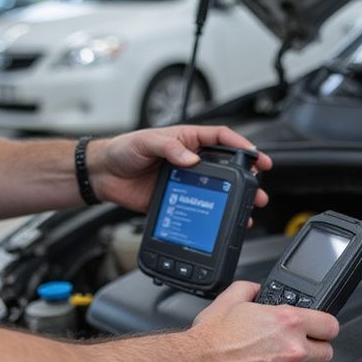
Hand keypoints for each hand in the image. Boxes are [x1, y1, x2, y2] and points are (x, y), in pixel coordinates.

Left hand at [86, 125, 271, 214]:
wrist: (103, 175)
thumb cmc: (122, 150)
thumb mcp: (146, 142)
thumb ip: (170, 148)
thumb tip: (192, 160)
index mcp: (186, 140)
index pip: (221, 139)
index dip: (242, 146)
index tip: (257, 157)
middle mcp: (188, 160)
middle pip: (226, 167)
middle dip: (246, 178)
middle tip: (258, 189)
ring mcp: (184, 181)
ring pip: (216, 189)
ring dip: (233, 200)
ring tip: (248, 209)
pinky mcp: (176, 199)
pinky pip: (199, 206)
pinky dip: (212, 214)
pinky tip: (221, 221)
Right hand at [186, 282, 339, 361]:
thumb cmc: (211, 339)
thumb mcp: (231, 299)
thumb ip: (252, 289)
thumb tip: (258, 291)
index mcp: (288, 321)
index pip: (330, 326)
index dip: (324, 328)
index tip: (319, 331)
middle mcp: (293, 348)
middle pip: (326, 352)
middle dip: (313, 349)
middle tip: (295, 347)